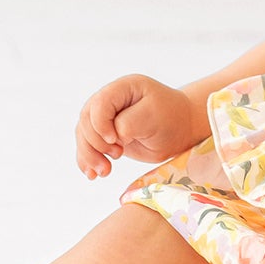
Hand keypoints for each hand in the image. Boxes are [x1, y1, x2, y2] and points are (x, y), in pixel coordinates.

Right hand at [75, 75, 195, 180]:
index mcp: (123, 88)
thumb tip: (113, 136)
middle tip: (117, 156)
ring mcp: (105, 118)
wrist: (180, 129)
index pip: (99, 104)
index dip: (101, 124)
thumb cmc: (172, 118)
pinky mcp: (105, 135)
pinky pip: (88, 147)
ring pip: (83, 136)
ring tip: (105, 172)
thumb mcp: (154, 116)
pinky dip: (87, 161)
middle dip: (95, 143)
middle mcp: (110, 101)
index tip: (116, 140)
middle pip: (86, 121)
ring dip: (90, 156)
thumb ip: (129, 123)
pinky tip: (93, 175)